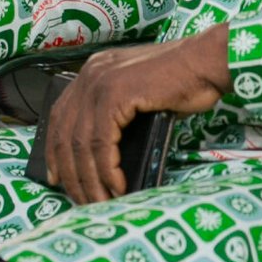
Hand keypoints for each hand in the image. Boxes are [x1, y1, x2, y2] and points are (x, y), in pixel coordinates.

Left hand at [44, 27, 229, 205]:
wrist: (207, 61)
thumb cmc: (184, 80)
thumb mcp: (140, 94)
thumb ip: (118, 113)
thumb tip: (104, 156)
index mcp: (94, 71)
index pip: (59, 116)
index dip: (54, 151)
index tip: (58, 178)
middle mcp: (91, 74)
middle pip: (65, 133)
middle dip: (71, 174)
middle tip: (81, 199)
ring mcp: (101, 82)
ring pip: (82, 143)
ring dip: (90, 179)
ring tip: (100, 201)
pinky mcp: (115, 94)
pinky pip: (101, 143)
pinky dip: (107, 170)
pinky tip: (117, 185)